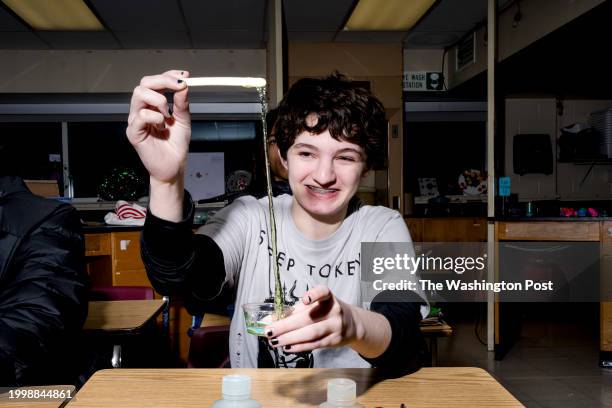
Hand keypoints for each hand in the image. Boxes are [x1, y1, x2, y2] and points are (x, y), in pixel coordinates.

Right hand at [126, 70, 189, 184]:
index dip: (168, 75)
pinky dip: (155, 118)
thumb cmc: (176, 145)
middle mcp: (142, 109)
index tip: (185, 75)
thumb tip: (183, 85)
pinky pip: (140, 116)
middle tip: (179, 87)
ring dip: (159, 100)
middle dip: (163, 81)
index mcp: (153, 105)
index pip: (155, 82)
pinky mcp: (133, 132)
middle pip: (144, 83)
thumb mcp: (184, 120)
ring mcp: (136, 120)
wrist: (174, 166)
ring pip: (139, 94)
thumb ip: (182, 103)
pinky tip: (162, 127)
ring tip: (168, 114)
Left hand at [265, 285, 360, 352]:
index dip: (314, 295)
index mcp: (328, 297)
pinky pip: (315, 344)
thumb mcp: (314, 306)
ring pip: (311, 333)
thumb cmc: (326, 312)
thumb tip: (267, 320)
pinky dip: (299, 346)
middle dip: (286, 325)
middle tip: (269, 331)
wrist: (352, 324)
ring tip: (274, 341)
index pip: (323, 292)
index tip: (304, 300)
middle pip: (308, 318)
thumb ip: (293, 311)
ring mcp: (336, 326)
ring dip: (290, 338)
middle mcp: (334, 310)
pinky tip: (287, 347)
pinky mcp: (334, 340)